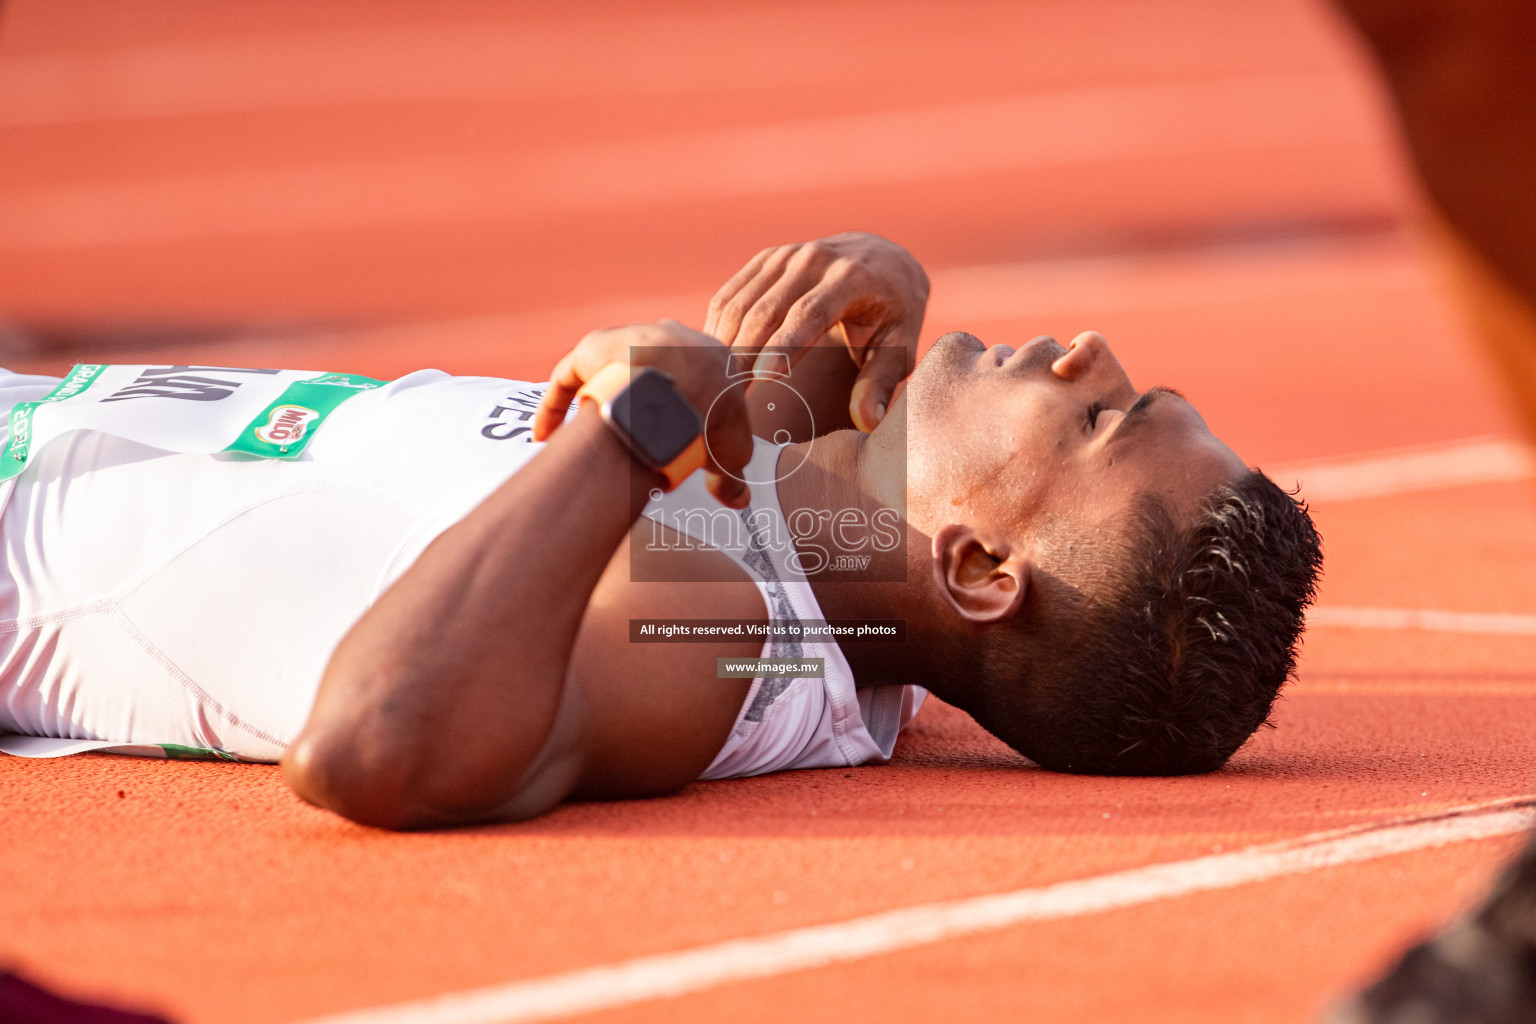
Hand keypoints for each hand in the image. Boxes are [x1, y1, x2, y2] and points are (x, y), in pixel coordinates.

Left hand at [533, 319, 753, 507]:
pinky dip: (554, 407)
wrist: (675, 396)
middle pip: (650, 367)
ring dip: (598, 399)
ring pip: (607, 371)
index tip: (676, 429)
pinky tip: (545, 433)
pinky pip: (565, 379)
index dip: (686, 403)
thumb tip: (737, 499)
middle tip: (635, 433)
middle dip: (643, 396)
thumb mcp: (731, 453)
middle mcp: (667, 338)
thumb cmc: (710, 418)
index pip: (695, 374)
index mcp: (707, 354)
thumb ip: (731, 476)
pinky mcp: (592, 350)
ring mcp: (627, 341)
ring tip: (594, 436)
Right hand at [705, 232, 928, 431]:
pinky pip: (729, 296)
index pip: (811, 313)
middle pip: (767, 310)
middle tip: (727, 400)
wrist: (881, 259)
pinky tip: (711, 362)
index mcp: (852, 277)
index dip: (784, 345)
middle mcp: (814, 259)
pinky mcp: (765, 260)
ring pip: (740, 303)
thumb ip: (880, 382)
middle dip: (744, 355)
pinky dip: (716, 329)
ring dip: (723, 346)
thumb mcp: (898, 345)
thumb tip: (867, 422)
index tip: (761, 380)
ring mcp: (785, 255)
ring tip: (715, 388)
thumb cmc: (892, 314)